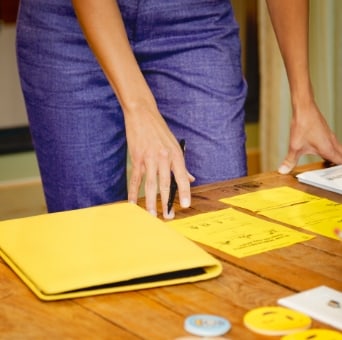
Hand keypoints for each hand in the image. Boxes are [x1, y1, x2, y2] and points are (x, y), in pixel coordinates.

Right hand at [124, 100, 194, 218]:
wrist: (142, 114)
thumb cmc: (160, 130)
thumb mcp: (175, 145)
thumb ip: (182, 165)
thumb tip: (191, 179)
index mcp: (176, 155)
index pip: (182, 177)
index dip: (185, 192)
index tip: (186, 205)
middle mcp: (164, 157)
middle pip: (165, 184)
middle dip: (166, 202)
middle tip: (168, 216)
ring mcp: (149, 158)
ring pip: (150, 184)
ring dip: (151, 201)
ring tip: (152, 215)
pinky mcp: (137, 158)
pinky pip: (135, 179)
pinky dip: (133, 192)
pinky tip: (133, 203)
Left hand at [278, 101, 341, 173]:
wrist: (305, 108)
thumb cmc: (303, 125)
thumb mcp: (295, 147)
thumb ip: (290, 161)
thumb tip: (283, 170)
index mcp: (328, 149)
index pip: (341, 163)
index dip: (340, 171)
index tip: (338, 176)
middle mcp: (332, 143)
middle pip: (341, 157)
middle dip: (338, 165)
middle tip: (334, 173)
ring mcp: (330, 137)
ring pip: (338, 150)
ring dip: (335, 157)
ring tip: (329, 166)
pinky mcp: (325, 133)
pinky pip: (333, 144)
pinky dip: (331, 150)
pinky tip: (322, 153)